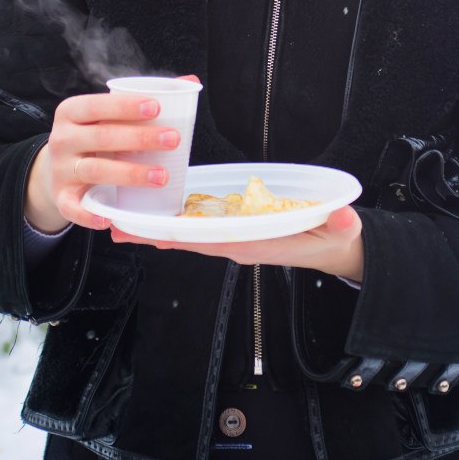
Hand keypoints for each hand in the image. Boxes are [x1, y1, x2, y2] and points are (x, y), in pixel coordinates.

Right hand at [24, 90, 181, 232]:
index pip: (97, 105)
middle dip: (140, 138)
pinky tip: (110, 218)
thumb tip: (190, 82)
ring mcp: (61, 170)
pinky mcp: (62, 197)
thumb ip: (142, 99)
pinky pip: (73, 208)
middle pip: (103, 137)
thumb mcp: (107, 115)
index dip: (125, 106)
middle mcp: (62, 139)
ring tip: (162, 176)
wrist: (55, 169)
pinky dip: (89, 214)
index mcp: (72, 112)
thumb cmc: (92, 136)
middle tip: (172, 140)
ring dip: (130, 174)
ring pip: (96, 171)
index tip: (156, 107)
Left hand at [111, 205, 363, 281]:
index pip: (209, 240)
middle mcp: (237, 243)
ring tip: (123, 221)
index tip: (145, 232)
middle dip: (152, 232)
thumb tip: (344, 218)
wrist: (336, 248)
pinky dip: (177, 220)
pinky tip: (159, 211)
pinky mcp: (237, 230)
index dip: (176, 235)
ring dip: (157, 228)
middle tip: (114, 226)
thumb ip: (341, 224)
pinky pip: (200, 227)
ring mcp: (235, 238)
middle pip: (187, 238)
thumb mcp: (340, 230)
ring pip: (189, 234)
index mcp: (254, 243)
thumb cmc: (332, 237)